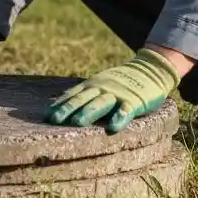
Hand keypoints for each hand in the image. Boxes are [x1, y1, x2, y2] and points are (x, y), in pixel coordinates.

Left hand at [44, 48, 178, 132]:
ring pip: (101, 103)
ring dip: (88, 112)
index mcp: (92, 85)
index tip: (46, 116)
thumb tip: (61, 106)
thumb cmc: (121, 82)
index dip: (60, 105)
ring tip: (77, 123)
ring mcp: (118, 94)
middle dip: (68, 109)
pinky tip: (113, 127)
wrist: (150, 69)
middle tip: (54, 120)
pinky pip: (126, 110)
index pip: (73, 95)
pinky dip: (120, 117)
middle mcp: (102, 88)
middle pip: (82, 99)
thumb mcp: (100, 84)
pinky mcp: (135, 101)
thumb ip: (85, 94)